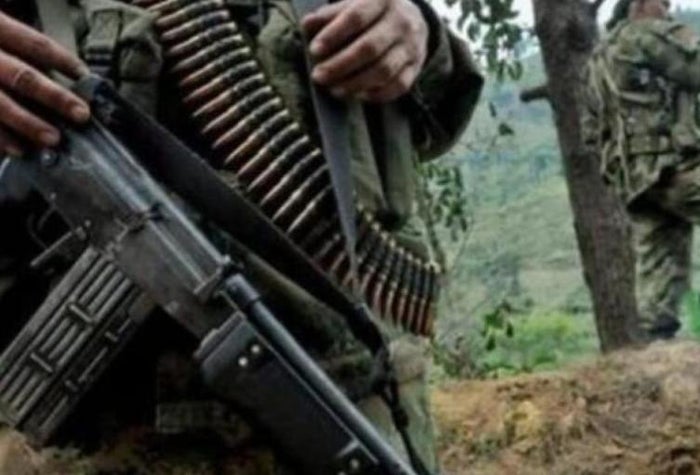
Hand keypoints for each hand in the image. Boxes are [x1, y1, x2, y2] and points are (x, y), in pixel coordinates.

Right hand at [0, 11, 89, 155]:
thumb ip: (15, 45)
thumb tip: (54, 70)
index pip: (33, 44)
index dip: (62, 60)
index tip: (84, 75)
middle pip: (21, 76)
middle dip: (54, 97)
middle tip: (81, 114)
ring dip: (28, 123)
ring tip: (53, 139)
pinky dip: (0, 138)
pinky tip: (18, 149)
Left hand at [302, 0, 428, 102]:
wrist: (412, 18)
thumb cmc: (372, 14)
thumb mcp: (351, 5)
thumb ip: (328, 16)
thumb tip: (306, 26)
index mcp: (381, 0)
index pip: (355, 18)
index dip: (333, 35)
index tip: (314, 50)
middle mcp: (401, 21)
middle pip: (369, 48)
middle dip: (340, 66)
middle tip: (319, 76)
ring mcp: (411, 46)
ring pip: (383, 70)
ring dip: (355, 84)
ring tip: (334, 89)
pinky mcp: (416, 66)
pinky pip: (398, 86)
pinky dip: (376, 94)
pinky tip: (358, 95)